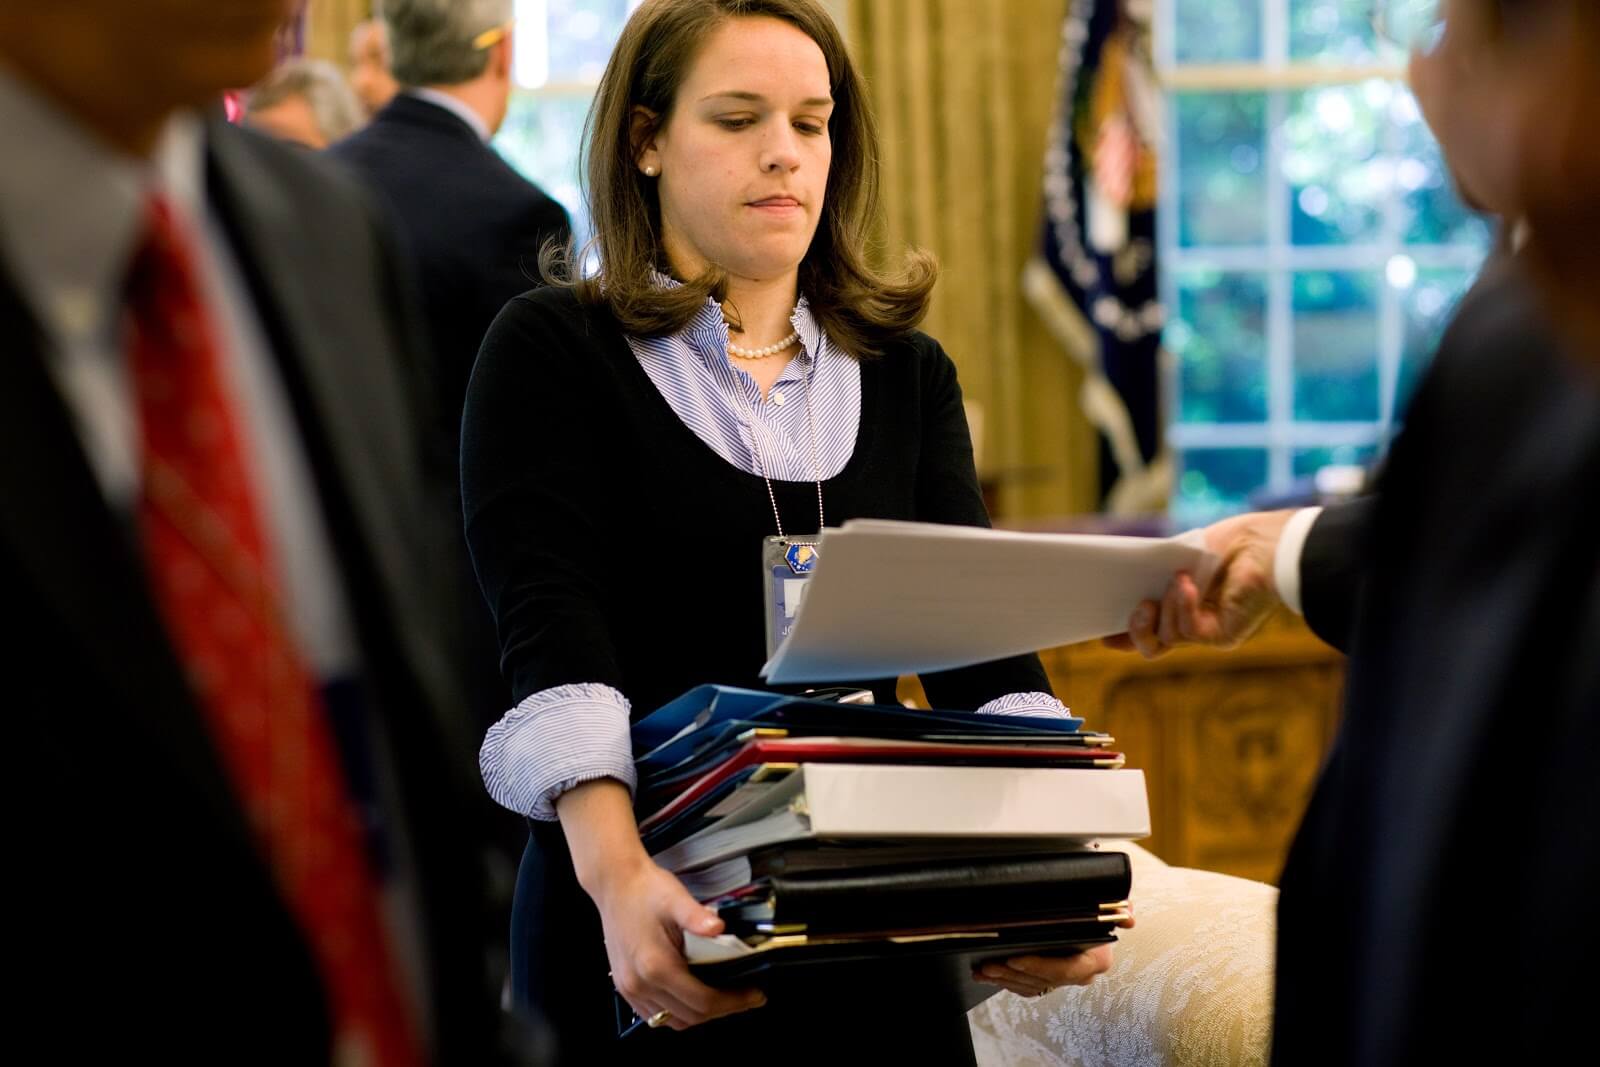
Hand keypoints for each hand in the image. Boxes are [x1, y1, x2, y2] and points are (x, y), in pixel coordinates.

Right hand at [591, 857, 765, 1031]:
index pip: (703, 1001)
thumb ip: (697, 916)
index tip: (754, 995)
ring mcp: (630, 988)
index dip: (733, 1002)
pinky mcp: (625, 986)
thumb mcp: (675, 898)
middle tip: (744, 997)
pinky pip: (655, 1014)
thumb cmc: (644, 889)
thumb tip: (719, 928)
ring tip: (722, 997)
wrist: (615, 884)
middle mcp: (640, 983)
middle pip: (690, 1016)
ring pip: (672, 1020)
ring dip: (699, 1014)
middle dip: (723, 1010)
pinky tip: (692, 994)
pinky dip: (677, 1011)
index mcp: (656, 966)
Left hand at [973, 915, 1133, 997]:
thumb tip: (1130, 916)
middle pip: (1044, 980)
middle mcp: (1081, 975)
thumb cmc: (1096, 911)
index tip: (1016, 959)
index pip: (1066, 970)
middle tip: (990, 964)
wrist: (1092, 921)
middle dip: (1014, 973)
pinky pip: (1027, 987)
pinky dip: (1006, 982)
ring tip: (984, 969)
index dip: (1040, 966)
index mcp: (1096, 959)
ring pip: (1032, 986)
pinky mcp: (1050, 981)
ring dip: (1005, 979)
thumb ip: (1119, 908)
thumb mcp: (1106, 906)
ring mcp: (1064, 980)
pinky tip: (987, 974)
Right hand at [1103, 509, 1293, 659]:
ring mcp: (1209, 632)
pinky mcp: (1223, 635)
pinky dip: (1183, 606)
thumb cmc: (1228, 544)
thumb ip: (1153, 580)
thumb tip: (1128, 595)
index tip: (1104, 636)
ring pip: (1166, 637)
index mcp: (1184, 606)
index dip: (1126, 635)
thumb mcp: (1177, 561)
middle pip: (1152, 646)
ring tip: (1180, 578)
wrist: (1267, 544)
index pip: (1150, 629)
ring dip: (1167, 606)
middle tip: (1136, 608)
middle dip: (1136, 630)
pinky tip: (1187, 584)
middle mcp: (1196, 624)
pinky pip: (1187, 632)